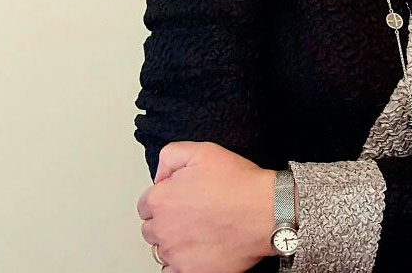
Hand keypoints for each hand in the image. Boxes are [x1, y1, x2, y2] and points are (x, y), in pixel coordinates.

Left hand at [137, 142, 275, 272]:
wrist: (266, 211)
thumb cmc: (239, 183)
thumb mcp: (204, 151)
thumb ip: (171, 156)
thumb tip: (160, 175)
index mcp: (161, 199)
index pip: (146, 204)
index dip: (165, 198)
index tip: (180, 198)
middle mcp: (162, 229)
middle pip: (151, 228)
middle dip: (167, 220)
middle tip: (192, 213)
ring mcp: (175, 253)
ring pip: (162, 250)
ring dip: (174, 241)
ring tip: (199, 231)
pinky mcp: (190, 271)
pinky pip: (171, 272)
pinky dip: (180, 263)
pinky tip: (196, 251)